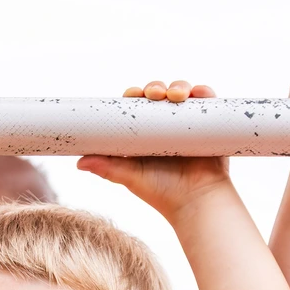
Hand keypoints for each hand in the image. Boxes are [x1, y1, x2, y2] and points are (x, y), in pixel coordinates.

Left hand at [77, 80, 226, 217]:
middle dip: (155, 87)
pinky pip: (208, 102)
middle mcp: (168, 126)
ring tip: (175, 95)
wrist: (197, 203)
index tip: (132, 94)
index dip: (134, 95)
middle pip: (159, 95)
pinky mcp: (210, 125)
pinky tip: (198, 93)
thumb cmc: (163, 193)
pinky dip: (204, 92)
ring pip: (182, 94)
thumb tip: (79, 162)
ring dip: (178, 86)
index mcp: (148, 134)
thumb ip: (108, 168)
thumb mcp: (131, 177)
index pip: (138, 105)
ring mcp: (189, 124)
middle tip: (153, 93)